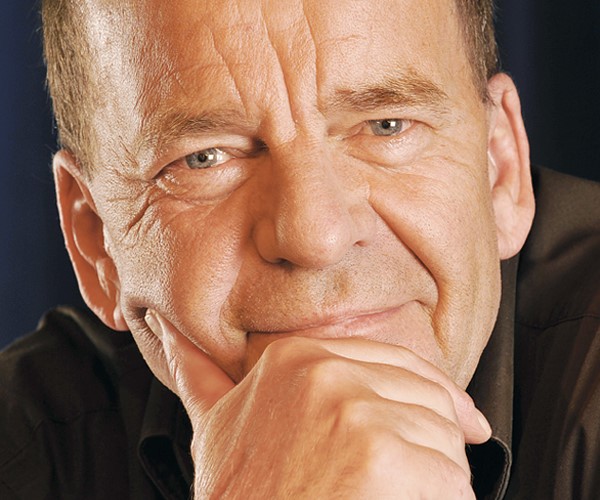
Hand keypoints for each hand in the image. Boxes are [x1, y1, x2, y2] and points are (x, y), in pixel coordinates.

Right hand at [145, 310, 490, 498]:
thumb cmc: (240, 498)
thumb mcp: (215, 429)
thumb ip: (201, 377)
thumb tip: (174, 338)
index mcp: (295, 360)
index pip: (397, 361)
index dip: (434, 394)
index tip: (461, 416)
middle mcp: (326, 374)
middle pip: (430, 398)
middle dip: (435, 441)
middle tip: (410, 476)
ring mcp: (354, 412)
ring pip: (446, 439)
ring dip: (438, 478)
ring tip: (392, 497)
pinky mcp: (383, 459)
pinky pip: (452, 480)